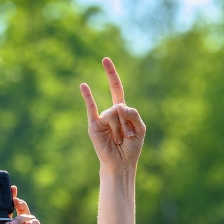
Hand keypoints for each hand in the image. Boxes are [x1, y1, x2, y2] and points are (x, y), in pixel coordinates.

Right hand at [80, 57, 145, 171]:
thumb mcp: (140, 129)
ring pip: (114, 115)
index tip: (104, 60)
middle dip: (118, 98)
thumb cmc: (131, 148)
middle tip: (117, 99)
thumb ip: (134, 114)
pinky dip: (88, 97)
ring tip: (119, 141)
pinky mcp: (94, 125)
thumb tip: (119, 105)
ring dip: (120, 130)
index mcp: (122, 111)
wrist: (121, 163)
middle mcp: (110, 112)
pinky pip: (91, 109)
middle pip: (119, 105)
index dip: (111, 75)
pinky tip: (83, 85)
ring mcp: (101, 118)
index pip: (116, 89)